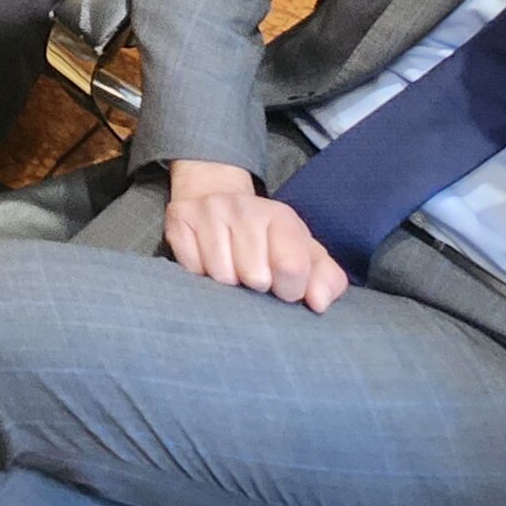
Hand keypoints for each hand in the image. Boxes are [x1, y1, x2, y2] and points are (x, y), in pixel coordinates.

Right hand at [165, 160, 347, 312]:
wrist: (219, 201)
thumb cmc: (269, 240)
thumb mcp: (306, 254)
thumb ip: (327, 280)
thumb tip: (318, 303)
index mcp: (281, 217)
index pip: (292, 268)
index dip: (289, 290)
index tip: (283, 287)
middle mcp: (244, 207)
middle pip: (254, 276)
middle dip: (255, 287)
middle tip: (253, 275)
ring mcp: (209, 210)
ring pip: (221, 275)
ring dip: (227, 283)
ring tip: (232, 269)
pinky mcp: (178, 218)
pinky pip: (191, 269)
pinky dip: (200, 274)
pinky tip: (207, 261)